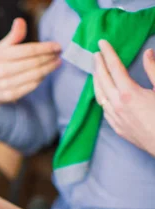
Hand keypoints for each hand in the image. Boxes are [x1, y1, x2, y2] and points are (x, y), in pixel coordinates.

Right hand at [0, 18, 60, 112]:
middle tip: (58, 54)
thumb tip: (20, 21)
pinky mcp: (10, 95)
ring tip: (56, 63)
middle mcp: (1, 70)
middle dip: (49, 57)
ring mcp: (5, 84)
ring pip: (34, 75)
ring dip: (48, 68)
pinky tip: (45, 73)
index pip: (27, 50)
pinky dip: (41, 79)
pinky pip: (31, 86)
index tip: (57, 46)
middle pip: (33, 63)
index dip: (45, 48)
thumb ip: (12, 37)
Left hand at [93, 40, 154, 156]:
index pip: (114, 68)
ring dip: (97, 81)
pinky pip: (104, 109)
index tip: (101, 43)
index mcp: (128, 93)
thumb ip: (154, 70)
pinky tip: (103, 94)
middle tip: (96, 54)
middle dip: (98, 65)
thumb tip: (148, 53)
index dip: (108, 53)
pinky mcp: (118, 128)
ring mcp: (116, 118)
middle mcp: (117, 105)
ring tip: (96, 71)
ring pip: (99, 96)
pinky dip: (101, 97)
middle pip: (102, 80)